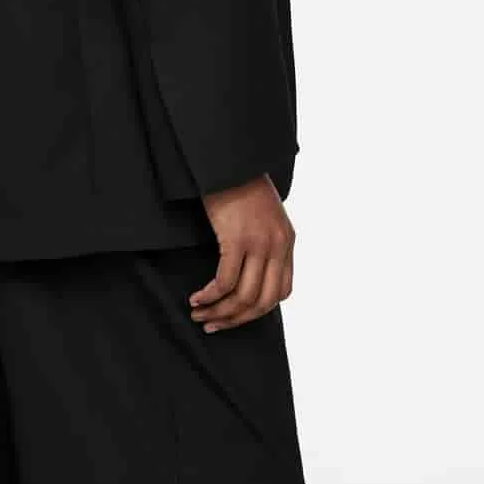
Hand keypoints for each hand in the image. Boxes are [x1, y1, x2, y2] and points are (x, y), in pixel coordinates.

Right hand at [190, 173, 295, 331]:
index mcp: (287, 242)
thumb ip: (263, 242)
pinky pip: (225, 281)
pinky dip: (210, 295)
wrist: (230, 159)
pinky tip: (196, 297)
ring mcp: (260, 243)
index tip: (234, 314)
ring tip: (199, 313)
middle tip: (213, 325)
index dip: (256, 310)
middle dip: (236, 320)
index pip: (281, 292)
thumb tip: (248, 272)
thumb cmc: (239, 185)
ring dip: (219, 311)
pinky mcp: (237, 239)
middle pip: (262, 302)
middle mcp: (278, 246)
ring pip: (243, 296)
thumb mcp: (263, 216)